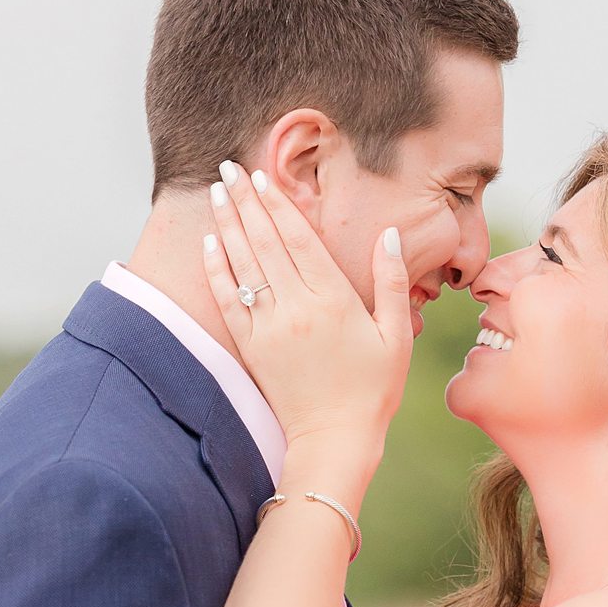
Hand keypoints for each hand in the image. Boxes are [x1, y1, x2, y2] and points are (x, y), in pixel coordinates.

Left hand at [203, 161, 412, 456]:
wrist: (334, 438)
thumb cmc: (373, 389)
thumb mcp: (397, 335)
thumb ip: (392, 282)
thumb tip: (388, 234)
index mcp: (334, 299)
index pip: (298, 237)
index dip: (277, 203)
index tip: (261, 176)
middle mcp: (297, 307)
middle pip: (264, 241)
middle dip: (244, 200)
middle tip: (228, 168)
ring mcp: (270, 327)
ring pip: (243, 264)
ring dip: (227, 224)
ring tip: (215, 192)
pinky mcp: (252, 347)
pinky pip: (229, 300)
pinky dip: (217, 270)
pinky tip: (210, 244)